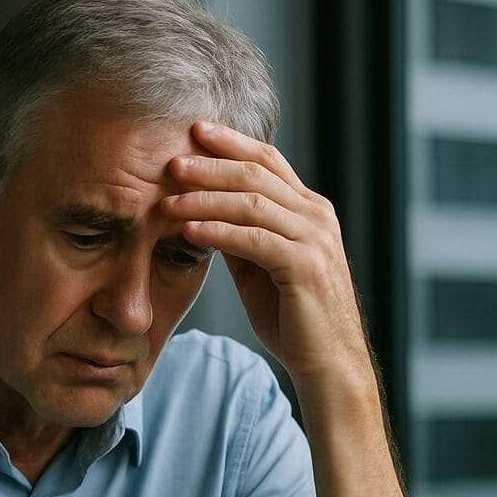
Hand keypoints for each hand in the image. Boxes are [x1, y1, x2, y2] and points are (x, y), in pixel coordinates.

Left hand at [163, 121, 373, 397]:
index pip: (268, 162)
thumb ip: (242, 236)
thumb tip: (204, 212)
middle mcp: (316, 217)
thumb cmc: (294, 320)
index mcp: (309, 211)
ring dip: (205, 199)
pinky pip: (253, 239)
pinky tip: (188, 231)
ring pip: (252, 202)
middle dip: (211, 164)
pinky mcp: (305, 267)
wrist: (328, 365)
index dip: (231, 143)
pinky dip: (217, 232)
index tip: (194, 131)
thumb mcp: (262, 268)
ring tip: (167, 200)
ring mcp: (314, 240)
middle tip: (171, 162)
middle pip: (258, 174)